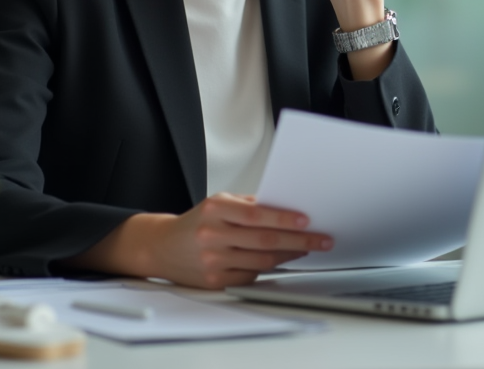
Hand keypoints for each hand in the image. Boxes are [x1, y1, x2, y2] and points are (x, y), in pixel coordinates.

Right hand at [152, 193, 331, 288]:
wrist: (162, 246)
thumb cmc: (197, 222)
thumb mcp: (220, 203)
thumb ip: (250, 205)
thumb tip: (287, 209)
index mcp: (215, 210)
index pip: (257, 215)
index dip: (284, 218)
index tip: (306, 220)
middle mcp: (212, 235)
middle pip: (264, 240)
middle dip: (298, 240)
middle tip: (321, 239)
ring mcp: (212, 260)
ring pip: (261, 261)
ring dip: (289, 255)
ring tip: (305, 249)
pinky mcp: (214, 281)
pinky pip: (250, 276)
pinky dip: (268, 269)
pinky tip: (280, 261)